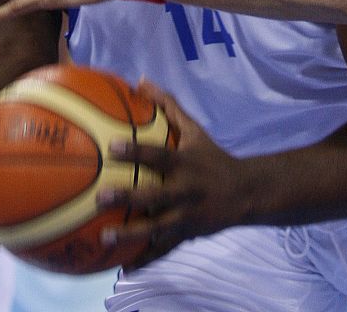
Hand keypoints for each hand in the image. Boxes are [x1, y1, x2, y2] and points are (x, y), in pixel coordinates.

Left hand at [97, 80, 243, 268]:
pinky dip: (145, 258)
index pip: (159, 155)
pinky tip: (123, 267)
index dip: (137, 150)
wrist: (245, 192)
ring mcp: (187, 216)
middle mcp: (186, 190)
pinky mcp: (187, 234)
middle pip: (156, 195)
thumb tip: (141, 80)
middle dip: (129, 198)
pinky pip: (164, 249)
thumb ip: (168, 107)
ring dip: (131, 235)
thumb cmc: (212, 157)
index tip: (112, 147)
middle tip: (101, 197)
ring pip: (157, 228)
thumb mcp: (196, 130)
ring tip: (103, 238)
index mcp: (186, 164)